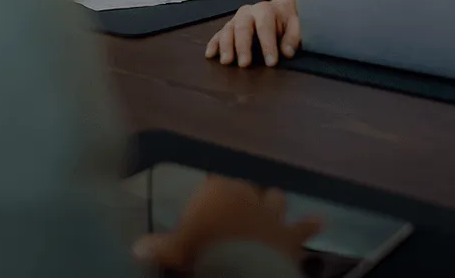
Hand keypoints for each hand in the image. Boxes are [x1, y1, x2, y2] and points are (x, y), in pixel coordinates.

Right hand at [132, 175, 321, 272]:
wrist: (243, 272)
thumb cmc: (203, 255)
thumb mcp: (174, 252)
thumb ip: (157, 247)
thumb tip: (135, 248)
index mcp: (216, 193)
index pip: (213, 184)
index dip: (210, 192)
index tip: (206, 199)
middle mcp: (245, 195)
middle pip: (244, 187)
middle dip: (242, 195)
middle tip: (236, 206)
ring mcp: (271, 213)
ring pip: (274, 198)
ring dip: (274, 202)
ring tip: (273, 201)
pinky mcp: (290, 234)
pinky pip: (304, 227)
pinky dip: (310, 224)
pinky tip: (320, 220)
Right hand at [205, 0, 299, 67]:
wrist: (278, 7)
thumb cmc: (287, 19)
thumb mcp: (296, 24)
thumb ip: (293, 37)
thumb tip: (287, 52)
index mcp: (265, 10)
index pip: (265, 26)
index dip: (268, 44)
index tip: (271, 63)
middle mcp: (248, 12)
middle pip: (242, 27)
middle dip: (242, 46)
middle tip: (244, 64)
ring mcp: (236, 19)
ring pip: (227, 30)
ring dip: (225, 46)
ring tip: (226, 62)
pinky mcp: (228, 27)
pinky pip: (218, 34)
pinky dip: (213, 44)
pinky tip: (209, 54)